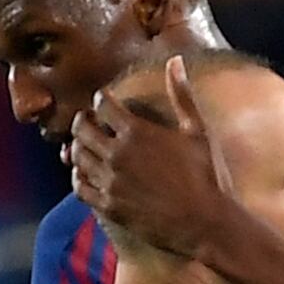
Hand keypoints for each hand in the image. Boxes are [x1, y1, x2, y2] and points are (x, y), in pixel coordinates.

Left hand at [69, 55, 234, 256]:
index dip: (101, 99)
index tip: (105, 102)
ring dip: (78, 147)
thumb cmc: (206, 176)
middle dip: (84, 121)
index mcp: (137, 132)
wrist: (204, 223)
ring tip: (88, 146)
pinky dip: (78, 177)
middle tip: (90, 122)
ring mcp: (110, 181)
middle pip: (81, 128)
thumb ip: (181, 95)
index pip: (102, 103)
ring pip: (76, 156)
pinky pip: (79, 187)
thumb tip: (175, 60)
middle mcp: (117, 154)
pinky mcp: (108, 206)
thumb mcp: (197, 131)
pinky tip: (88, 174)